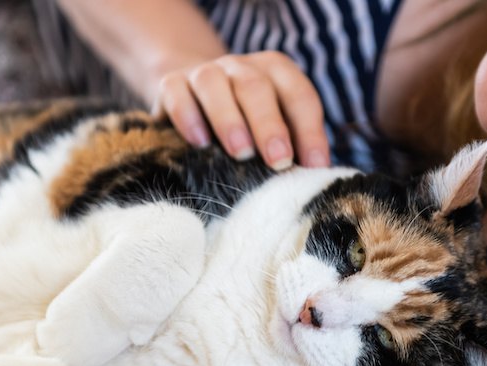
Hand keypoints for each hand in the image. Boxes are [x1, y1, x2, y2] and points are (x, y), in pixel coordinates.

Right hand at [151, 51, 330, 169]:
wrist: (194, 96)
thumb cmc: (246, 122)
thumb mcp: (274, 128)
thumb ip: (294, 145)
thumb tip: (315, 176)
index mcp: (276, 72)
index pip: (299, 95)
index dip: (310, 131)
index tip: (314, 167)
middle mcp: (241, 67)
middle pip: (256, 87)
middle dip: (270, 125)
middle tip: (279, 161)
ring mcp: (205, 72)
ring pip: (214, 85)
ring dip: (229, 119)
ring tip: (241, 153)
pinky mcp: (171, 84)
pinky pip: (177, 94)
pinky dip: (188, 117)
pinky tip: (199, 143)